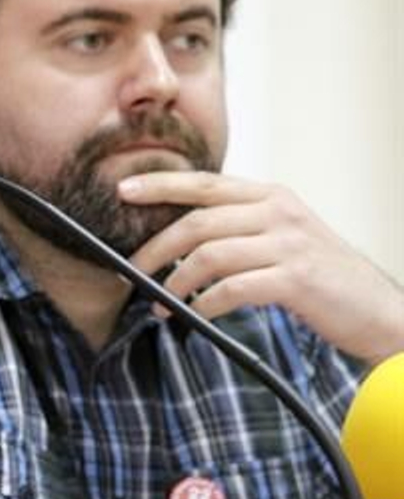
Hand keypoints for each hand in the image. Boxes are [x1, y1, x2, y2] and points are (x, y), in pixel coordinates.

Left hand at [123, 171, 403, 363]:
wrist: (375, 309)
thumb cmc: (319, 276)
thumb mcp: (280, 236)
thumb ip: (238, 227)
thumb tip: (176, 236)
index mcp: (270, 196)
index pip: (205, 183)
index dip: (161, 185)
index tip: (123, 189)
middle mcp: (279, 212)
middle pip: (197, 222)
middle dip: (153, 248)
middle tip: (129, 272)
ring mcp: (289, 244)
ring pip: (209, 255)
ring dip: (174, 283)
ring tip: (159, 302)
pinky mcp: (296, 279)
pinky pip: (232, 288)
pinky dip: (204, 304)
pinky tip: (194, 315)